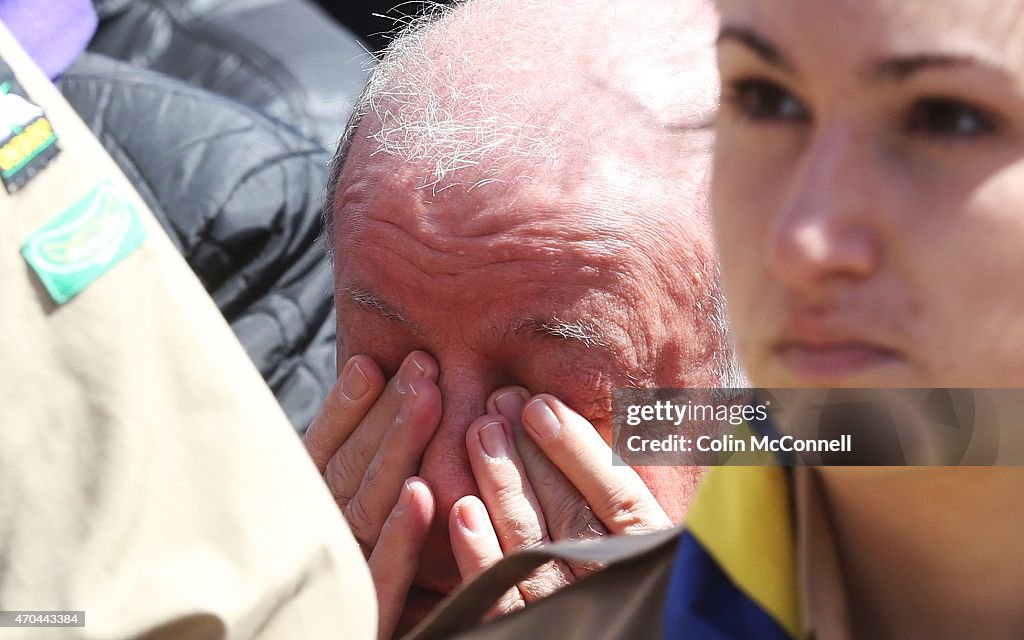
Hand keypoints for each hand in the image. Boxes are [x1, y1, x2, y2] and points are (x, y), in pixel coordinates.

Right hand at [304, 352, 441, 639]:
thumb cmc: (368, 585)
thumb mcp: (361, 528)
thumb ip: (365, 476)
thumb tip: (382, 399)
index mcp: (314, 520)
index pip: (325, 456)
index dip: (346, 411)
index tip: (370, 364)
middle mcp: (322, 545)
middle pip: (351, 472)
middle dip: (385, 414)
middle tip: (421, 365)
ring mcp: (342, 582)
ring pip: (368, 509)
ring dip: (396, 449)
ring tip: (425, 396)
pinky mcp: (368, 622)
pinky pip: (383, 579)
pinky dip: (400, 536)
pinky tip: (420, 494)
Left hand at [449, 388, 671, 615]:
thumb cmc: (642, 581)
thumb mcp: (655, 536)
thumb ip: (632, 489)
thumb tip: (582, 422)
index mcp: (650, 556)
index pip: (618, 496)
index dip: (577, 447)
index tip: (542, 404)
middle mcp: (609, 584)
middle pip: (569, 512)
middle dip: (531, 451)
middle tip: (500, 402)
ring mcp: (566, 610)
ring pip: (529, 544)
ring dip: (501, 484)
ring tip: (480, 432)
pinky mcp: (525, 634)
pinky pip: (500, 598)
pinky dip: (480, 554)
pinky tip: (462, 510)